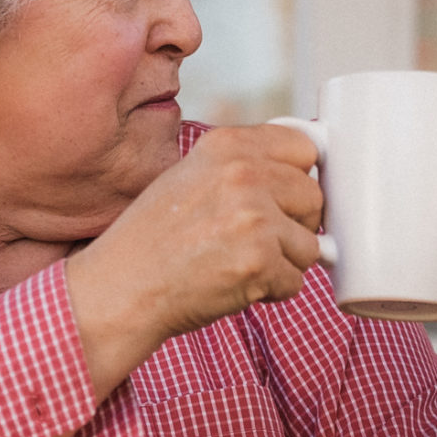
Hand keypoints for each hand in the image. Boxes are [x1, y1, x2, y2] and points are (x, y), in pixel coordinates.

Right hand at [64, 125, 325, 390]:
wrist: (122, 288)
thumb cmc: (156, 238)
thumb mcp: (193, 176)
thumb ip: (245, 166)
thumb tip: (306, 174)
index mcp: (228, 146)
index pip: (304, 147)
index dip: (298, 177)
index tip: (284, 198)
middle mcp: (244, 174)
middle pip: (314, 197)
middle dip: (295, 224)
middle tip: (256, 240)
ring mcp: (254, 218)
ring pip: (311, 244)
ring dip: (284, 262)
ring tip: (239, 262)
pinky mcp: (259, 262)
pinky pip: (295, 281)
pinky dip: (271, 291)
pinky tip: (235, 283)